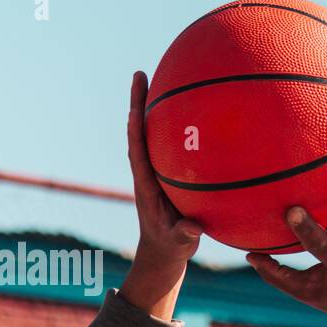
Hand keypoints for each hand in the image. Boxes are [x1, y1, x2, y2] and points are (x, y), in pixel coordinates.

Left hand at [121, 70, 201, 318]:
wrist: (163, 252)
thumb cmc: (171, 246)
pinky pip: (169, 144)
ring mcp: (155, 171)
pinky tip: (192, 110)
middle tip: (141, 74)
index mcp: (146, 184)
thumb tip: (192, 228)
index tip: (134, 105)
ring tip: (160, 78)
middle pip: (140, 130)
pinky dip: (175, 125)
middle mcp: (147, 171)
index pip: (137, 150)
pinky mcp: (167, 173)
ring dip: (154, 107)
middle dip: (138, 103)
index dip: (135, 128)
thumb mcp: (179, 243)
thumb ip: (184, 235)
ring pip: (153, 133)